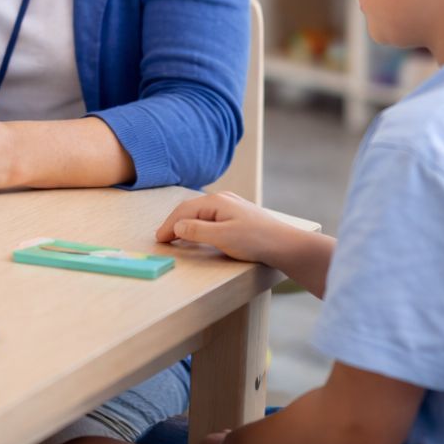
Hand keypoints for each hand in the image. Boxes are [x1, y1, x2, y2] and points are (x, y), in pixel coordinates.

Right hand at [155, 191, 287, 264]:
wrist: (285, 244)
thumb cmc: (255, 240)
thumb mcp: (222, 237)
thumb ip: (197, 231)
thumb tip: (177, 227)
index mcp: (216, 202)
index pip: (184, 211)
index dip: (169, 225)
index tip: (159, 239)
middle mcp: (223, 199)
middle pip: (191, 208)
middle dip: (175, 222)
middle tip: (162, 238)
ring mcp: (232, 205)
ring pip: (200, 212)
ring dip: (186, 222)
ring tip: (175, 235)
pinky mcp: (238, 214)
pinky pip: (210, 216)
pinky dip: (198, 223)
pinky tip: (198, 232)